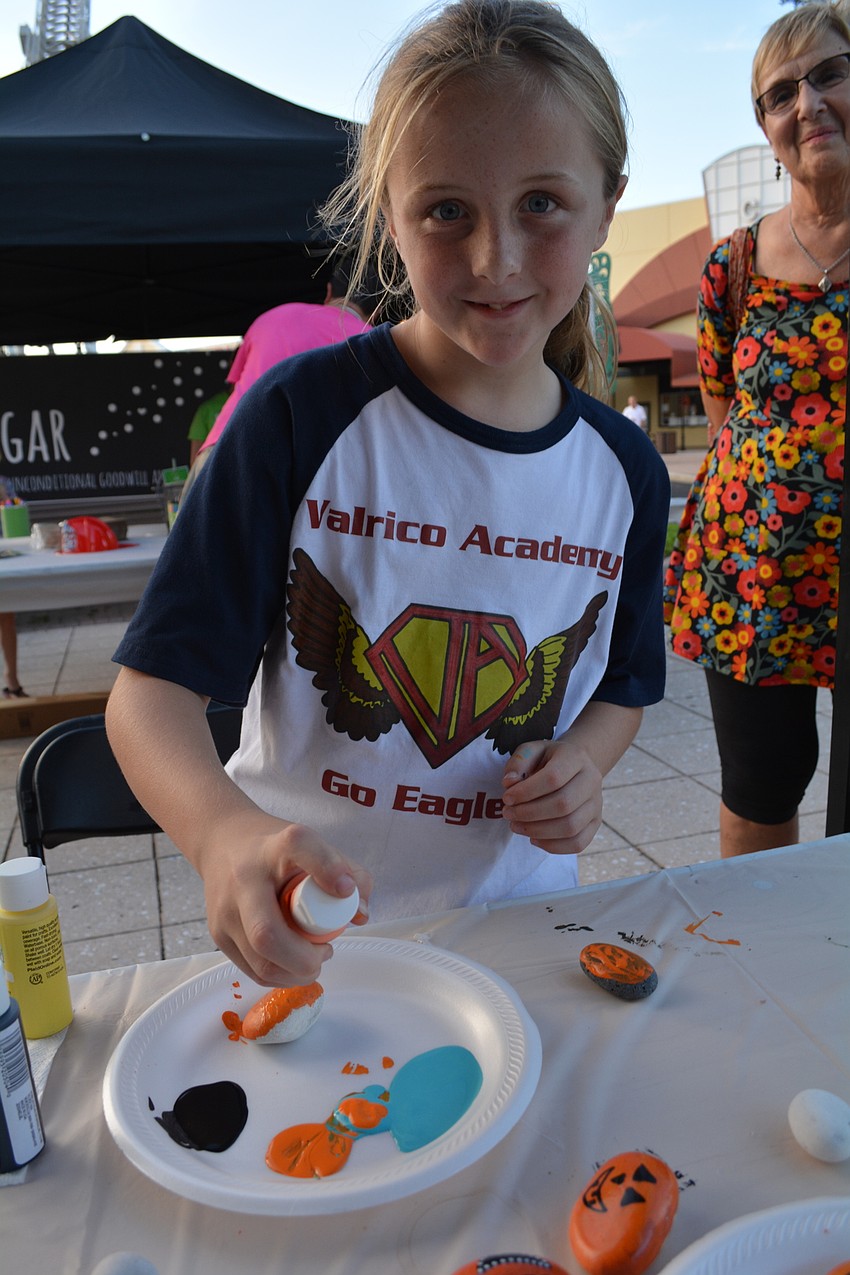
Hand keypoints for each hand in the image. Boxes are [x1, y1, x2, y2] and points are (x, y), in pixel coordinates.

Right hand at [196, 812, 371, 987]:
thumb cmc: (275, 851)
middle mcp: (244, 878)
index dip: (327, 869)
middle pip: (267, 934)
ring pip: (261, 963)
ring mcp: (225, 910)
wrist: (221, 843)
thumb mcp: (312, 847)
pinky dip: (281, 975)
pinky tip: (293, 963)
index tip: (346, 890)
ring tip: (312, 959)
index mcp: (276, 847)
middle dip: (305, 959)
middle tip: (326, 952)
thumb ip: (347, 871)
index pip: (300, 847)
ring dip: (295, 973)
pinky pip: (253, 971)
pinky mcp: (218, 935)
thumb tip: (360, 914)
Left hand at [500, 737, 602, 854]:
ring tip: (516, 826)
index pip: (554, 777)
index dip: (527, 792)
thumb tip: (509, 783)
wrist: (574, 768)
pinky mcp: (596, 823)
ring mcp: (596, 803)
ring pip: (571, 827)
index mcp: (576, 757)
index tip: (507, 798)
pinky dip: (552, 846)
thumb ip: (518, 763)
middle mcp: (592, 780)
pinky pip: (578, 843)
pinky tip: (534, 838)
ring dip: (538, 831)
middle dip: (529, 813)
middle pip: (563, 805)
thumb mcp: (531, 751)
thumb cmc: (547, 760)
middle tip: (508, 814)